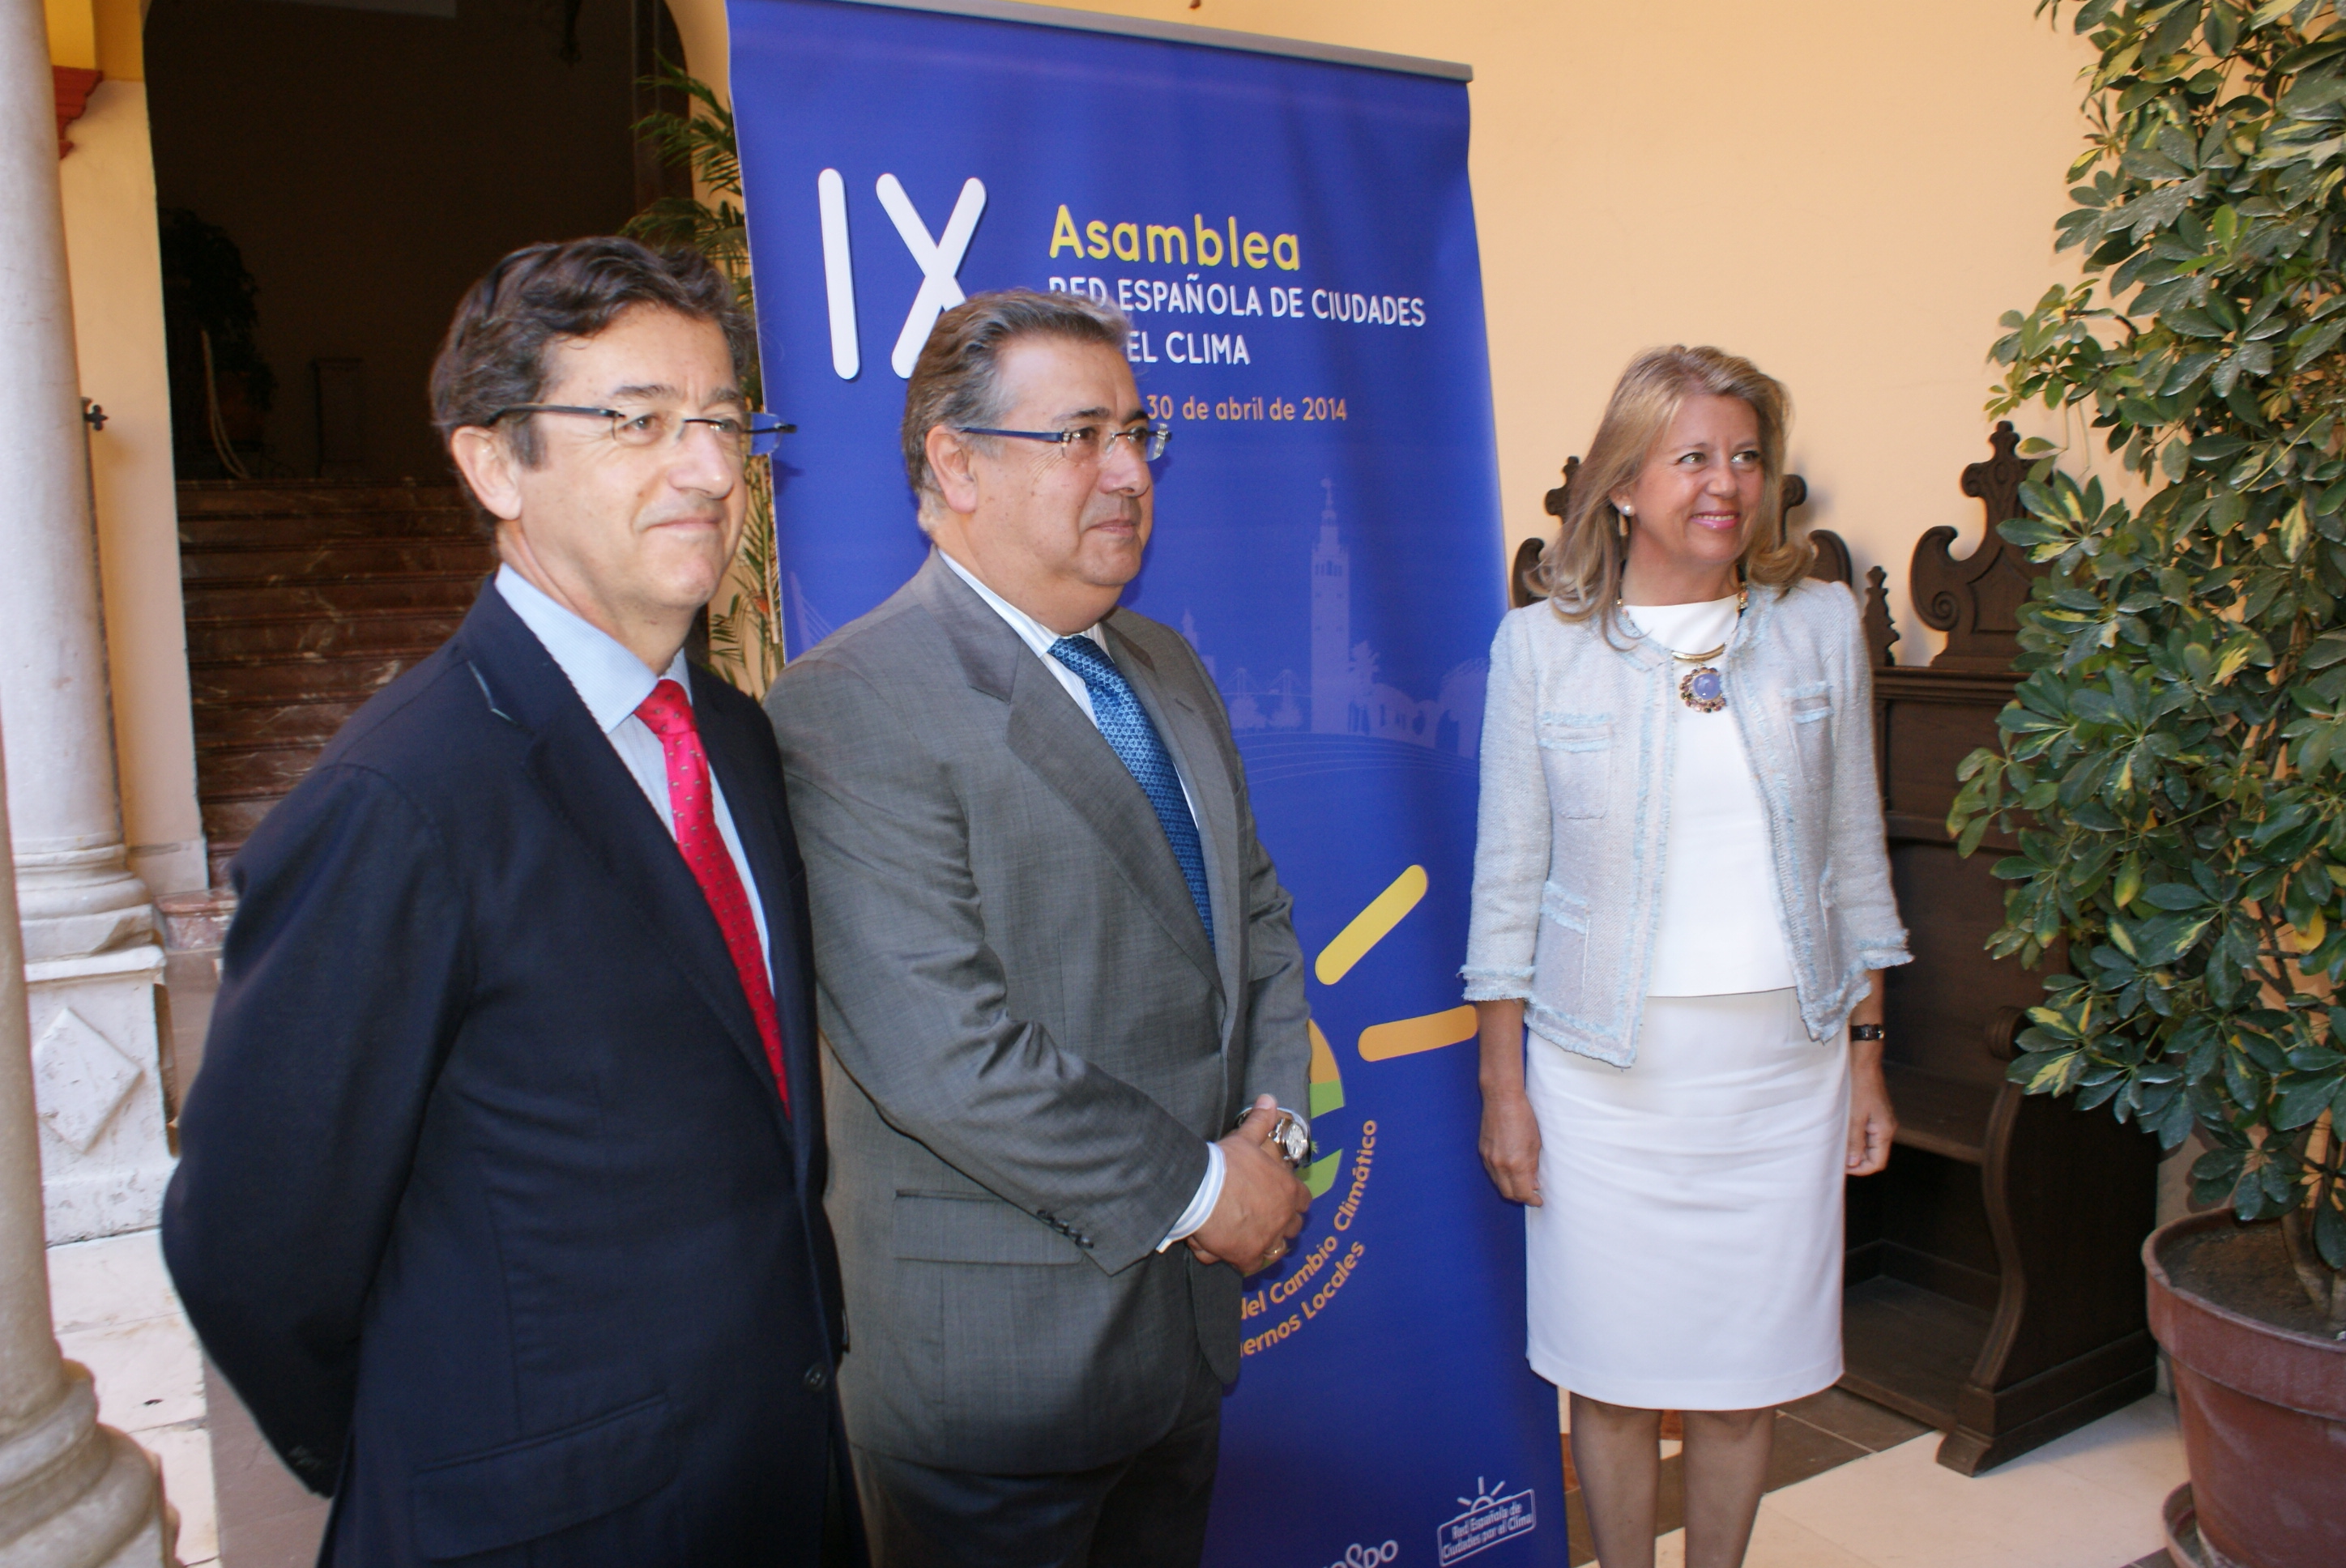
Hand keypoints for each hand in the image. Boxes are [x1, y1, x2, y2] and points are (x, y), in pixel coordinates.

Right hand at [1187, 1094, 1310, 1271]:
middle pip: (1293, 1228)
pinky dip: (1244, 1260)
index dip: (1293, 1201)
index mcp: (1288, 1191)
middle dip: (1281, 1224)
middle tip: (1264, 1219)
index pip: (1303, 1201)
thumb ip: (1260, 1121)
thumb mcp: (1245, 1138)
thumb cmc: (1225, 1165)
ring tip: (1251, 1238)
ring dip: (1267, 1244)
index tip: (1283, 1200)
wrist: (1202, 1191)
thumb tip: (1269, 1100)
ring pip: (1277, 1250)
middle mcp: (1284, 1218)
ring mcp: (1268, 1239)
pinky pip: (1253, 1265)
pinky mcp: (1247, 1256)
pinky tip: (1232, 1252)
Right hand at [1480, 1086, 1542, 1204]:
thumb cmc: (1523, 1117)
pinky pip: (1492, 1172)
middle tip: (1532, 1195)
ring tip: (1522, 1183)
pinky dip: (1502, 1177)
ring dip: (1510, 1188)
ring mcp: (1489, 1159)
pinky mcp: (1482, 1152)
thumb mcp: (1535, 1144)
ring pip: (1499, 1184)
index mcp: (1516, 1163)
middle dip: (1521, 1197)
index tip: (1539, 1200)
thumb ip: (1533, 1167)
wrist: (1502, 1099)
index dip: (1532, 1200)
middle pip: (1509, 1193)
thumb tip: (1534, 1184)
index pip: (1523, 1193)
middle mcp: (1500, 1165)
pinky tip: (1511, 1171)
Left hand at [1847, 1060, 1896, 1175]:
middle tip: (1836, 1156)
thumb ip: (1854, 1141)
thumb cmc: (1859, 1085)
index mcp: (1885, 1131)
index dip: (1860, 1169)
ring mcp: (1881, 1121)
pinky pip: (1867, 1132)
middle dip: (1857, 1160)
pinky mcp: (1875, 1113)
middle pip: (1874, 1155)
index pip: (1877, 1163)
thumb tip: (1853, 1163)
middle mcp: (1887, 1128)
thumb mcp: (1854, 1116)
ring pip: (1870, 1144)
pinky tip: (1842, 1132)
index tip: (1842, 1167)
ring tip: (1837, 1144)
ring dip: (1855, 1148)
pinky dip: (1856, 1136)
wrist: (1863, 1061)